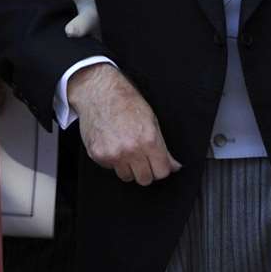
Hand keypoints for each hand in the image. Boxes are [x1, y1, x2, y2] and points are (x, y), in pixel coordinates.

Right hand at [66, 63, 180, 185]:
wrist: (98, 92)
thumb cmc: (125, 101)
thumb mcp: (151, 120)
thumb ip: (163, 147)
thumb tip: (173, 166)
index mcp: (148, 140)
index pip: (162, 172)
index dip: (161, 168)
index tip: (157, 164)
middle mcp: (131, 150)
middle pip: (144, 179)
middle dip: (145, 170)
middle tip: (141, 157)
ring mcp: (113, 154)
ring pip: (126, 177)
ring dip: (128, 167)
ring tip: (124, 148)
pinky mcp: (98, 154)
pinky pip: (109, 168)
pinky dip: (112, 159)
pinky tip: (112, 143)